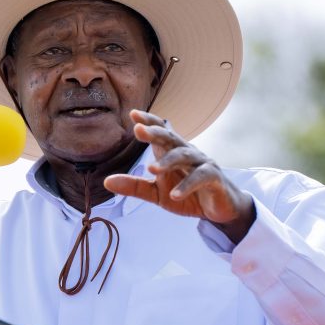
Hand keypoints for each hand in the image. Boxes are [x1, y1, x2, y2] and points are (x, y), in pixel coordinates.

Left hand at [103, 110, 255, 242]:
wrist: (219, 209)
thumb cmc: (186, 195)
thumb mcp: (156, 193)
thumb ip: (134, 186)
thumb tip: (106, 181)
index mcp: (172, 152)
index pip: (161, 131)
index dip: (149, 121)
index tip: (133, 114)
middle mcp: (187, 152)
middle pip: (171, 137)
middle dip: (155, 132)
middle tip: (138, 130)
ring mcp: (202, 163)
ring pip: (184, 156)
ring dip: (168, 161)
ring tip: (151, 169)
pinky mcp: (214, 178)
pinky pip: (200, 178)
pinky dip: (187, 186)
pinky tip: (174, 194)